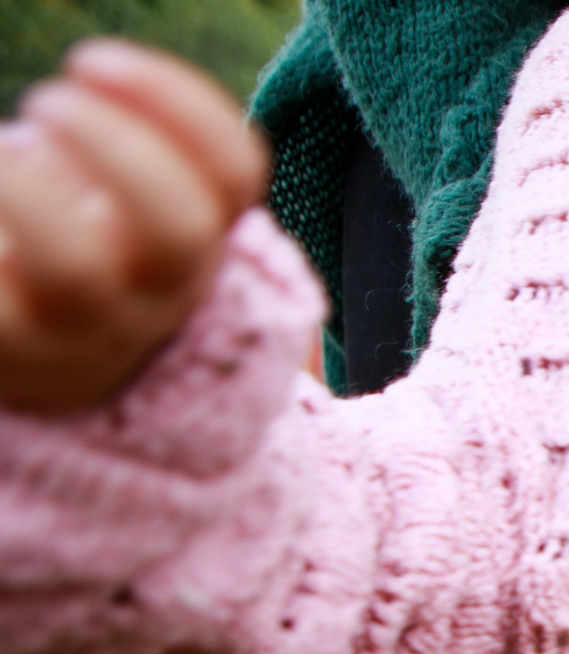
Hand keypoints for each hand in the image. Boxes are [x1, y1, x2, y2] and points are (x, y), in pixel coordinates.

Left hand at [0, 40, 267, 415]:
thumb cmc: (96, 253)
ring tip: (3, 152)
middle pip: (178, 230)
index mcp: (202, 238)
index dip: (177, 102)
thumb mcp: (146, 208)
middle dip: (114, 143)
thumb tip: (105, 82)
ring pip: (77, 272)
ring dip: (30, 191)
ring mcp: (87, 327)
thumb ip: (151, 150)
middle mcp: (159, 290)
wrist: (55, 363)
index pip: (233, 172)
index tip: (96, 62)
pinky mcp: (16, 346)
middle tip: (48, 102)